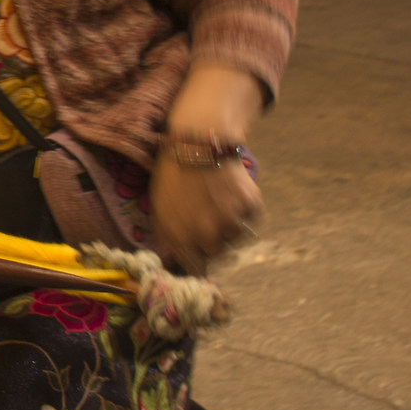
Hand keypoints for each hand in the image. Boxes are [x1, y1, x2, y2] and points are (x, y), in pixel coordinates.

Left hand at [149, 154, 261, 274]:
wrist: (198, 142)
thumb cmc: (174, 175)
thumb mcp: (160, 209)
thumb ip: (169, 239)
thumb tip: (177, 261)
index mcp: (182, 239)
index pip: (197, 268)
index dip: (198, 255)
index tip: (199, 247)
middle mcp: (208, 235)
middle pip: (219, 252)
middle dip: (214, 237)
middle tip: (208, 213)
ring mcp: (231, 221)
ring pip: (236, 236)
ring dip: (230, 222)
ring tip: (218, 199)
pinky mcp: (250, 206)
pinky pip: (250, 218)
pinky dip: (244, 207)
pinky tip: (231, 191)